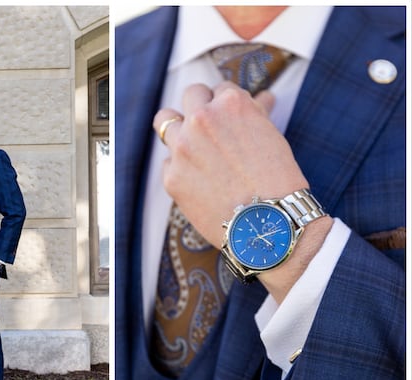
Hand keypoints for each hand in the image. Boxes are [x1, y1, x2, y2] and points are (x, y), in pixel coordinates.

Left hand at [154, 81, 331, 301]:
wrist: (269, 224)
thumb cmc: (278, 180)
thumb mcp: (272, 137)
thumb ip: (257, 114)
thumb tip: (263, 97)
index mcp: (231, 104)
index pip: (221, 89)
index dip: (226, 104)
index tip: (229, 118)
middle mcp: (202, 119)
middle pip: (191, 95)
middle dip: (201, 107)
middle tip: (209, 125)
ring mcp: (182, 147)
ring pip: (165, 120)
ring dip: (177, 128)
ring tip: (189, 143)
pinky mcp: (172, 176)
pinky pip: (167, 162)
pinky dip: (179, 168)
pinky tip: (196, 181)